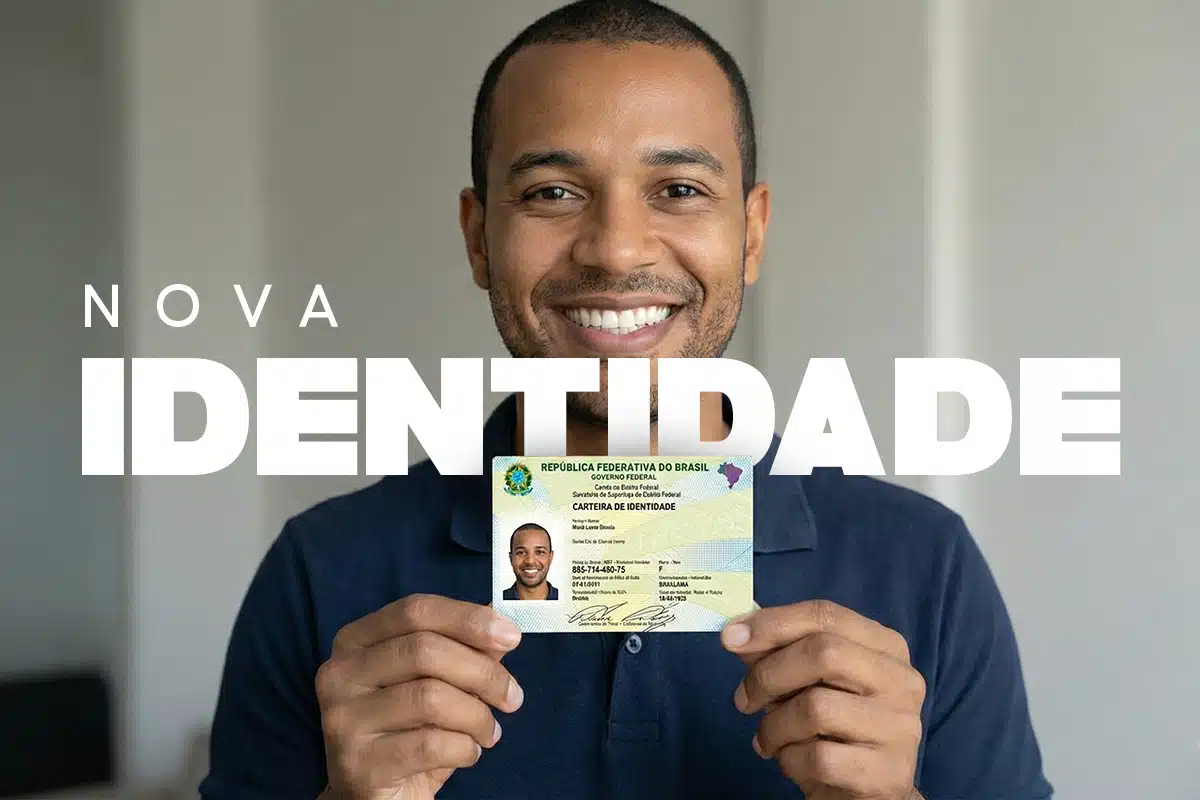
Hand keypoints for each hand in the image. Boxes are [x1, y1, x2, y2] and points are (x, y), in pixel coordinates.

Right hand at [315, 594, 523, 799]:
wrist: (377, 797)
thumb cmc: (409, 730)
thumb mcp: (436, 683)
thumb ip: (464, 649)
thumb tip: (500, 621)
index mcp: (354, 641)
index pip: (415, 610)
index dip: (467, 619)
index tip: (512, 636)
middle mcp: (339, 674)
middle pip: (425, 650)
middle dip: (483, 673)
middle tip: (513, 697)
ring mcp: (343, 719)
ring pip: (430, 698)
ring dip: (477, 716)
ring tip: (490, 732)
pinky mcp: (358, 764)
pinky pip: (430, 744)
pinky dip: (464, 748)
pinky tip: (468, 753)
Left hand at [720, 600, 925, 798]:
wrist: (869, 792)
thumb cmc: (834, 727)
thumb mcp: (807, 683)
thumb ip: (777, 653)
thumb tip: (737, 632)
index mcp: (885, 647)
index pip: (826, 615)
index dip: (773, 622)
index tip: (729, 637)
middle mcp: (901, 681)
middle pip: (823, 653)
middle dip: (768, 675)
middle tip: (743, 700)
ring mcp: (900, 727)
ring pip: (816, 708)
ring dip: (774, 726)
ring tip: (768, 739)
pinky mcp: (887, 772)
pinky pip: (819, 758)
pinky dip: (789, 760)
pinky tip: (791, 762)